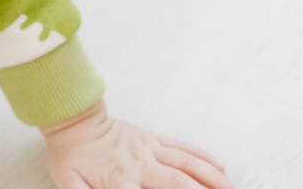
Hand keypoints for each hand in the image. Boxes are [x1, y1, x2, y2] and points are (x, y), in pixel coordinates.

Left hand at [39, 99, 233, 188]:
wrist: (71, 120)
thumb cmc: (70, 156)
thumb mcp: (69, 183)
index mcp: (121, 180)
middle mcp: (141, 164)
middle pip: (180, 182)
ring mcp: (149, 148)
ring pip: (187, 163)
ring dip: (212, 177)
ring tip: (233, 188)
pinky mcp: (152, 137)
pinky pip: (181, 146)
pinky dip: (202, 155)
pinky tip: (220, 166)